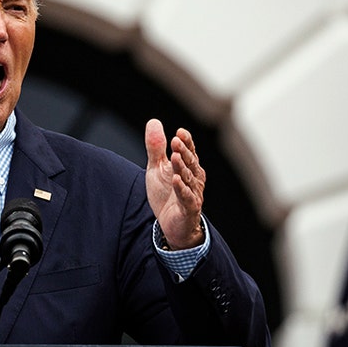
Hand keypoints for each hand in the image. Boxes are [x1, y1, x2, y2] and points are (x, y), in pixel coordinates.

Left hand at [144, 119, 204, 249]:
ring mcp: (193, 193)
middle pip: (190, 162)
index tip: (180, 132)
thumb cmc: (167, 195)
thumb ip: (156, 148)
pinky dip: (181, 189)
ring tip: (175, 156)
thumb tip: (154, 122)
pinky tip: (176, 180)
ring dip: (182, 167)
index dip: (187, 142)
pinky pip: (186, 197)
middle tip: (176, 140)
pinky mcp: (188, 208)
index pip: (189, 151)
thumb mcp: (157, 168)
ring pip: (188, 178)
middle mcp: (194, 178)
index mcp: (188, 167)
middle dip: (184, 151)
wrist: (171, 224)